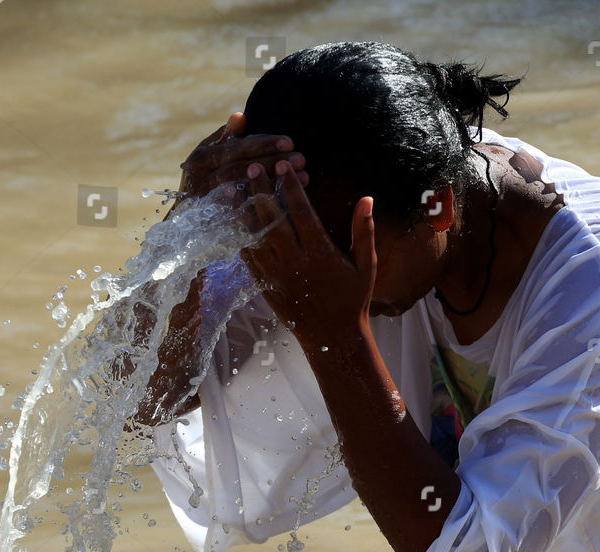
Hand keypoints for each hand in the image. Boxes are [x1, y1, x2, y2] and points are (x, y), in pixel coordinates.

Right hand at [167, 112, 307, 219]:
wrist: (185, 220)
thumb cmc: (204, 178)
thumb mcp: (209, 155)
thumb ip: (225, 137)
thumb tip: (240, 116)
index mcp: (201, 158)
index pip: (236, 148)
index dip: (262, 144)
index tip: (289, 141)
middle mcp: (201, 180)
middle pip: (242, 168)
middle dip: (273, 162)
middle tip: (301, 158)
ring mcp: (208, 203)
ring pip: (246, 191)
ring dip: (277, 183)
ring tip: (304, 176)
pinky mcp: (220, 223)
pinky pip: (248, 214)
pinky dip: (271, 206)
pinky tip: (293, 200)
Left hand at [239, 160, 376, 345]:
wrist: (332, 338)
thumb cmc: (353, 299)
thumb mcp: (366, 266)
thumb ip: (364, 232)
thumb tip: (367, 198)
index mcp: (320, 252)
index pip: (300, 210)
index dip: (289, 186)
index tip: (281, 165)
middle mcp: (294, 261)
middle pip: (271, 218)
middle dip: (260, 190)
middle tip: (252, 167)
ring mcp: (276, 274)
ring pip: (253, 235)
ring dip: (243, 210)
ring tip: (233, 188)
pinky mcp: (265, 285)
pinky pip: (247, 256)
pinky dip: (238, 236)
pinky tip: (232, 219)